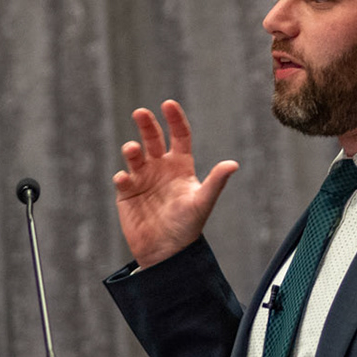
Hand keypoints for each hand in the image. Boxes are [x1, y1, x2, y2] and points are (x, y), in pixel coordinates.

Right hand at [112, 101, 238, 266]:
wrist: (167, 252)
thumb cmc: (188, 226)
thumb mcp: (203, 202)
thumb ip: (215, 182)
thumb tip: (233, 164)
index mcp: (181, 165)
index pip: (179, 136)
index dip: (174, 119)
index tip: (168, 104)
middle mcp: (161, 167)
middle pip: (153, 138)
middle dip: (147, 124)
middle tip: (141, 112)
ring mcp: (142, 178)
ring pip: (135, 155)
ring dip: (132, 150)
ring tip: (132, 150)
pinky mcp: (127, 192)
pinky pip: (123, 179)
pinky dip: (123, 177)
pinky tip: (125, 180)